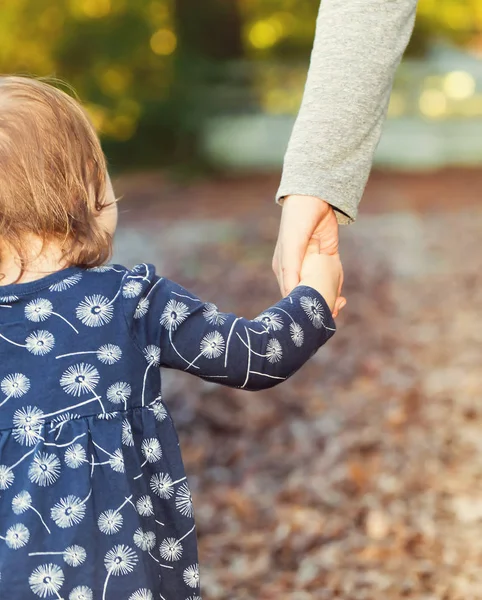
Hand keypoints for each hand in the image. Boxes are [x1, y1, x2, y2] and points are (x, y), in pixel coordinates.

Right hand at [272, 195, 344, 314]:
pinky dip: (337, 288)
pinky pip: (333, 276)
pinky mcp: (327, 256)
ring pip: (321, 287)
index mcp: (284, 269)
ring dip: (328, 299)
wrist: (314, 198)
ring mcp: (312, 263)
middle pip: (306, 294)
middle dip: (316, 306)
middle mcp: (296, 268)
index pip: (290, 295)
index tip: (310, 322)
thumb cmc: (297, 222)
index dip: (299, 309)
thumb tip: (291, 295)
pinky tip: (343, 298)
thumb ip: (290, 271)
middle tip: (328, 318)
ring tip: (338, 310)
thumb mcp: (292, 248)